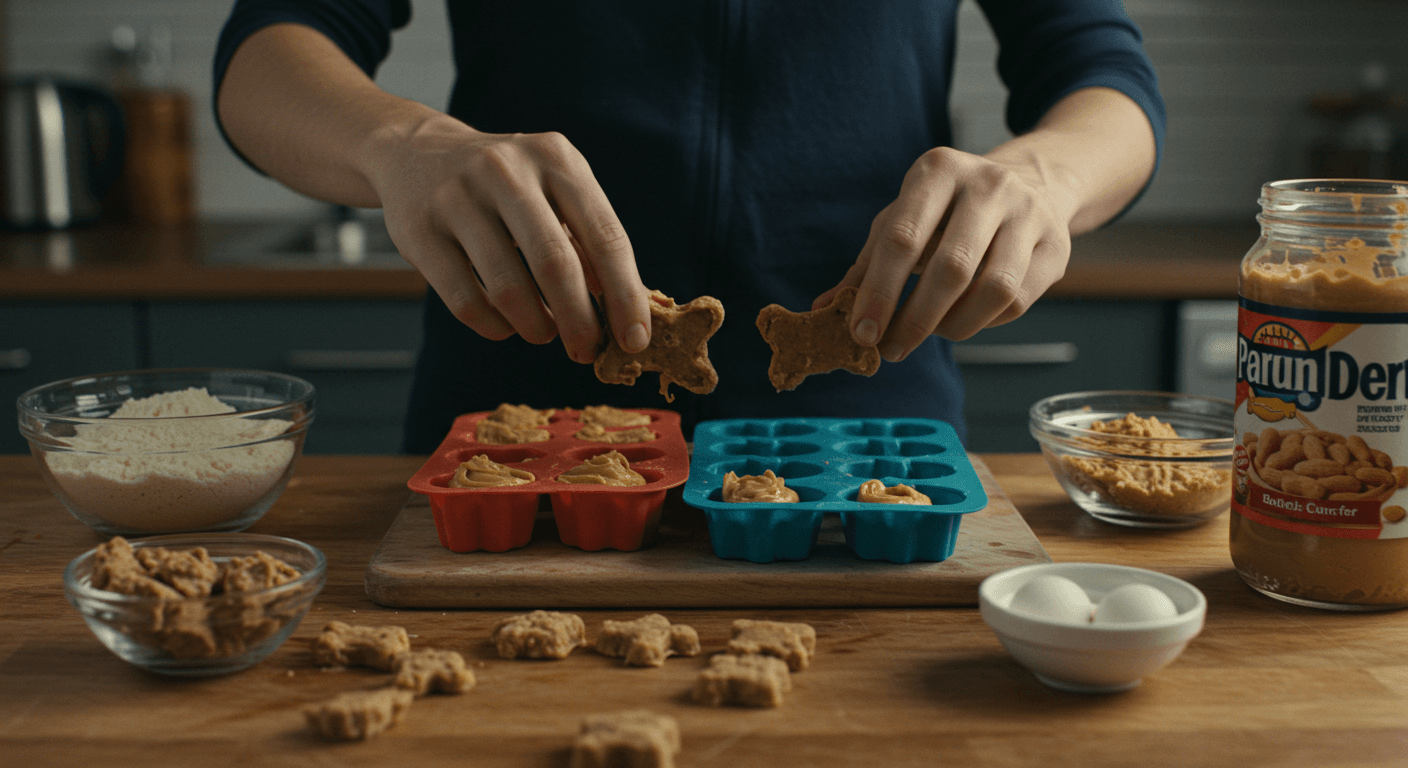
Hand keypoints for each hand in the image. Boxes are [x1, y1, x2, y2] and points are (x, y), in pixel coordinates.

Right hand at [362, 114, 651, 362]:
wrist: (415, 153)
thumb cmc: (507, 185)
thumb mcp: (554, 191)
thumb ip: (589, 243)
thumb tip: (625, 311)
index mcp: (555, 158)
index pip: (605, 236)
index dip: (625, 295)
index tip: (635, 340)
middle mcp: (506, 170)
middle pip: (556, 265)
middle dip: (579, 321)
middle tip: (587, 352)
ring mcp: (457, 198)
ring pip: (508, 289)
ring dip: (535, 327)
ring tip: (543, 332)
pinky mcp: (419, 231)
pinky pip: (465, 301)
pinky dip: (494, 327)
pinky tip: (505, 325)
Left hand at [814, 146, 1071, 362]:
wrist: (1032, 182)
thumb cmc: (948, 210)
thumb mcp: (903, 219)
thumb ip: (868, 264)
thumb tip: (825, 307)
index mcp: (937, 172)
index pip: (902, 239)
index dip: (880, 292)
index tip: (862, 333)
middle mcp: (988, 185)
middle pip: (951, 269)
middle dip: (916, 320)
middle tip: (892, 350)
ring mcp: (1029, 213)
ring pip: (993, 289)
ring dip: (954, 326)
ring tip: (932, 333)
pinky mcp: (1056, 245)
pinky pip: (1018, 301)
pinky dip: (985, 322)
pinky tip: (965, 318)